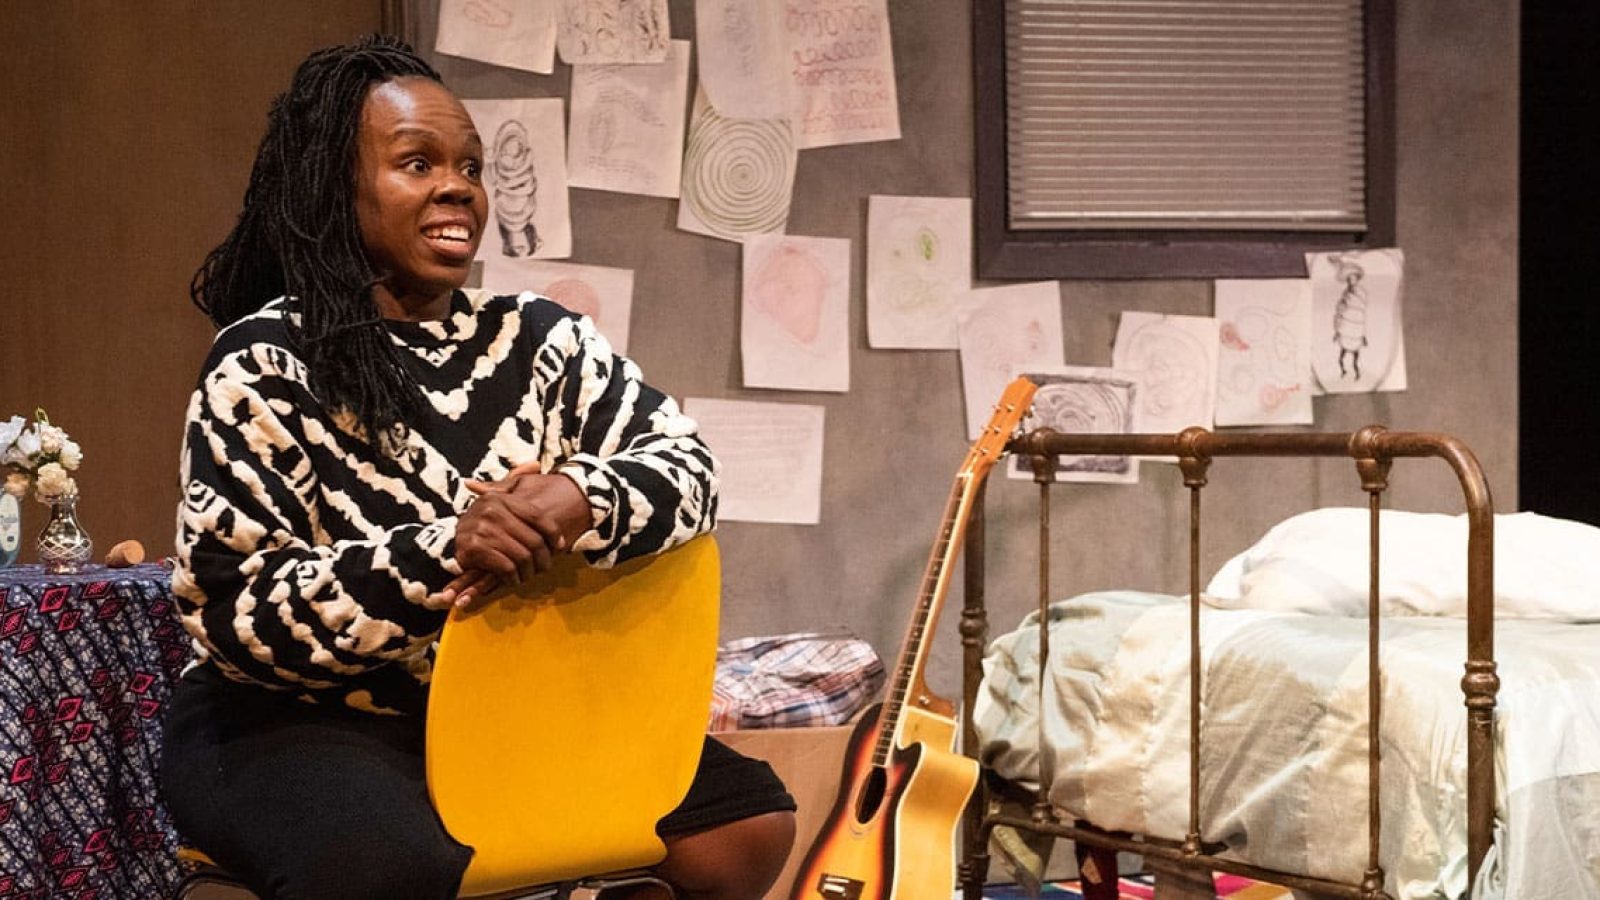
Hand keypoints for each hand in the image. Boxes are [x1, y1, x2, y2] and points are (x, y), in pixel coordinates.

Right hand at [442, 469, 592, 609]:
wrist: (452, 541)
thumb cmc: (484, 522)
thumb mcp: (498, 498)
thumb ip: (516, 480)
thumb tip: (534, 464)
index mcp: (500, 498)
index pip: (537, 515)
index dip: (553, 532)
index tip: (560, 545)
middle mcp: (490, 510)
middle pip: (533, 540)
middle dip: (543, 558)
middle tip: (545, 566)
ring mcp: (480, 530)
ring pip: (522, 556)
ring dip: (529, 571)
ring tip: (529, 573)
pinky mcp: (473, 550)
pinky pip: (506, 568)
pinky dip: (513, 577)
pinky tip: (514, 578)